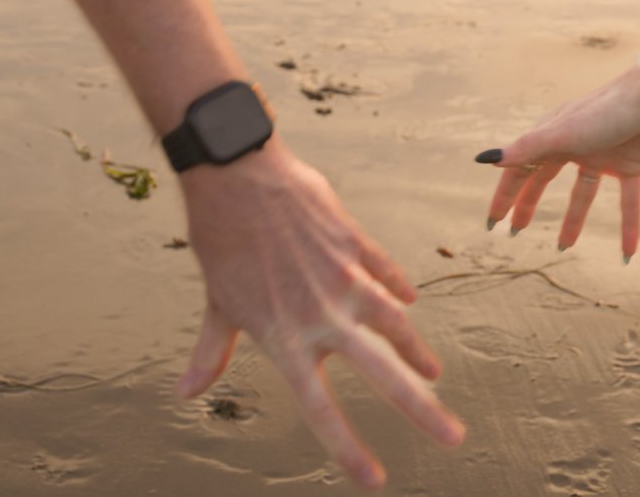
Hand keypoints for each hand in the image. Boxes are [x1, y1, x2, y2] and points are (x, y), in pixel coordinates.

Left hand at [176, 141, 462, 487]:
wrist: (236, 174)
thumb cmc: (219, 241)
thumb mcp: (217, 303)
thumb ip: (211, 352)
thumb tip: (185, 394)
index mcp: (284, 336)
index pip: (320, 406)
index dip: (349, 446)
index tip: (376, 480)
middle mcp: (320, 312)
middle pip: (381, 372)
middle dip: (421, 409)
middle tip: (454, 437)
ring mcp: (342, 275)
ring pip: (394, 321)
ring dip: (416, 352)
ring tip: (435, 376)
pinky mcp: (353, 240)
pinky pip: (384, 271)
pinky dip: (399, 289)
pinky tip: (411, 303)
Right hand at [479, 64, 639, 259]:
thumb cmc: (607, 110)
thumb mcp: (563, 133)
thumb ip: (526, 149)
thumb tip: (485, 159)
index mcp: (553, 135)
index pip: (522, 169)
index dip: (506, 195)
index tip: (494, 222)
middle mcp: (575, 145)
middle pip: (545, 178)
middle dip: (529, 203)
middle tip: (517, 231)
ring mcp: (602, 156)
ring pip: (582, 194)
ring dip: (573, 220)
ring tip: (563, 247)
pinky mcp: (630, 165)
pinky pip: (627, 202)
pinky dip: (628, 227)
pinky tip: (628, 254)